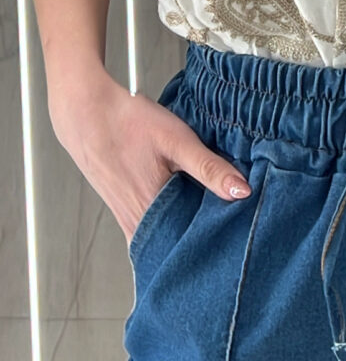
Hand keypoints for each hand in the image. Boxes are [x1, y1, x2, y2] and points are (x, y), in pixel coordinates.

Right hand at [50, 70, 251, 246]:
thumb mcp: (177, 140)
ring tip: (213, 221)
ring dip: (186, 232)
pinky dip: (170, 224)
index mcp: (153, 213)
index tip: (239, 239)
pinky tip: (185, 208)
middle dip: (204, 242)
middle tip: (232, 232)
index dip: (217, 243)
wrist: (87, 114)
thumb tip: (243, 192)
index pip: (192, 247)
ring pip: (164, 239)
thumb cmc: (130, 124)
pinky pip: (151, 229)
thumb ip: (209, 168)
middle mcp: (138, 226)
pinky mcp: (124, 211)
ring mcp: (127, 220)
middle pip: (178, 247)